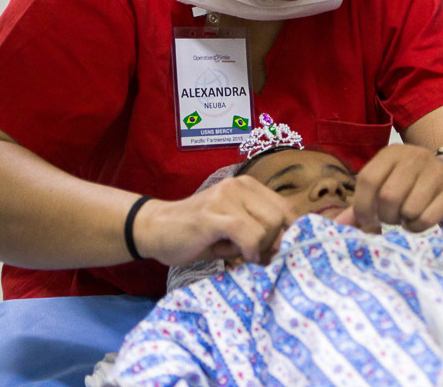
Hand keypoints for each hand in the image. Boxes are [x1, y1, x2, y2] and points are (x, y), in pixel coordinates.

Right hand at [135, 176, 298, 266]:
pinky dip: (250, 250)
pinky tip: (237, 256)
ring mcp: (226, 197)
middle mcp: (240, 185)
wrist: (154, 229)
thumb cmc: (197, 234)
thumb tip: (288, 248)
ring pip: (268, 226)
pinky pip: (249, 234)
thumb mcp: (234, 228)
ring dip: (260, 248)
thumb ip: (260, 231)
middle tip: (254, 256)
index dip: (288, 233)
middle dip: (273, 243)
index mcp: (248, 186)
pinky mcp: (213, 215)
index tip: (275, 252)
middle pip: (281, 217)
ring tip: (239, 254)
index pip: (287, 208)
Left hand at [339, 144, 442, 232]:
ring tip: (407, 216)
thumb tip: (337, 226)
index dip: (363, 205)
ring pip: (409, 209)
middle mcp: (415, 156)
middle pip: (388, 195)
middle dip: (386, 216)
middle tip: (391, 219)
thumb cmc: (410, 184)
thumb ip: (361, 204)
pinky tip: (420, 220)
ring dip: (404, 222)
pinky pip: (427, 218)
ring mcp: (436, 171)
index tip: (367, 220)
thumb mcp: (386, 185)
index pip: (368, 179)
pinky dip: (418, 227)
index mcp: (392, 153)